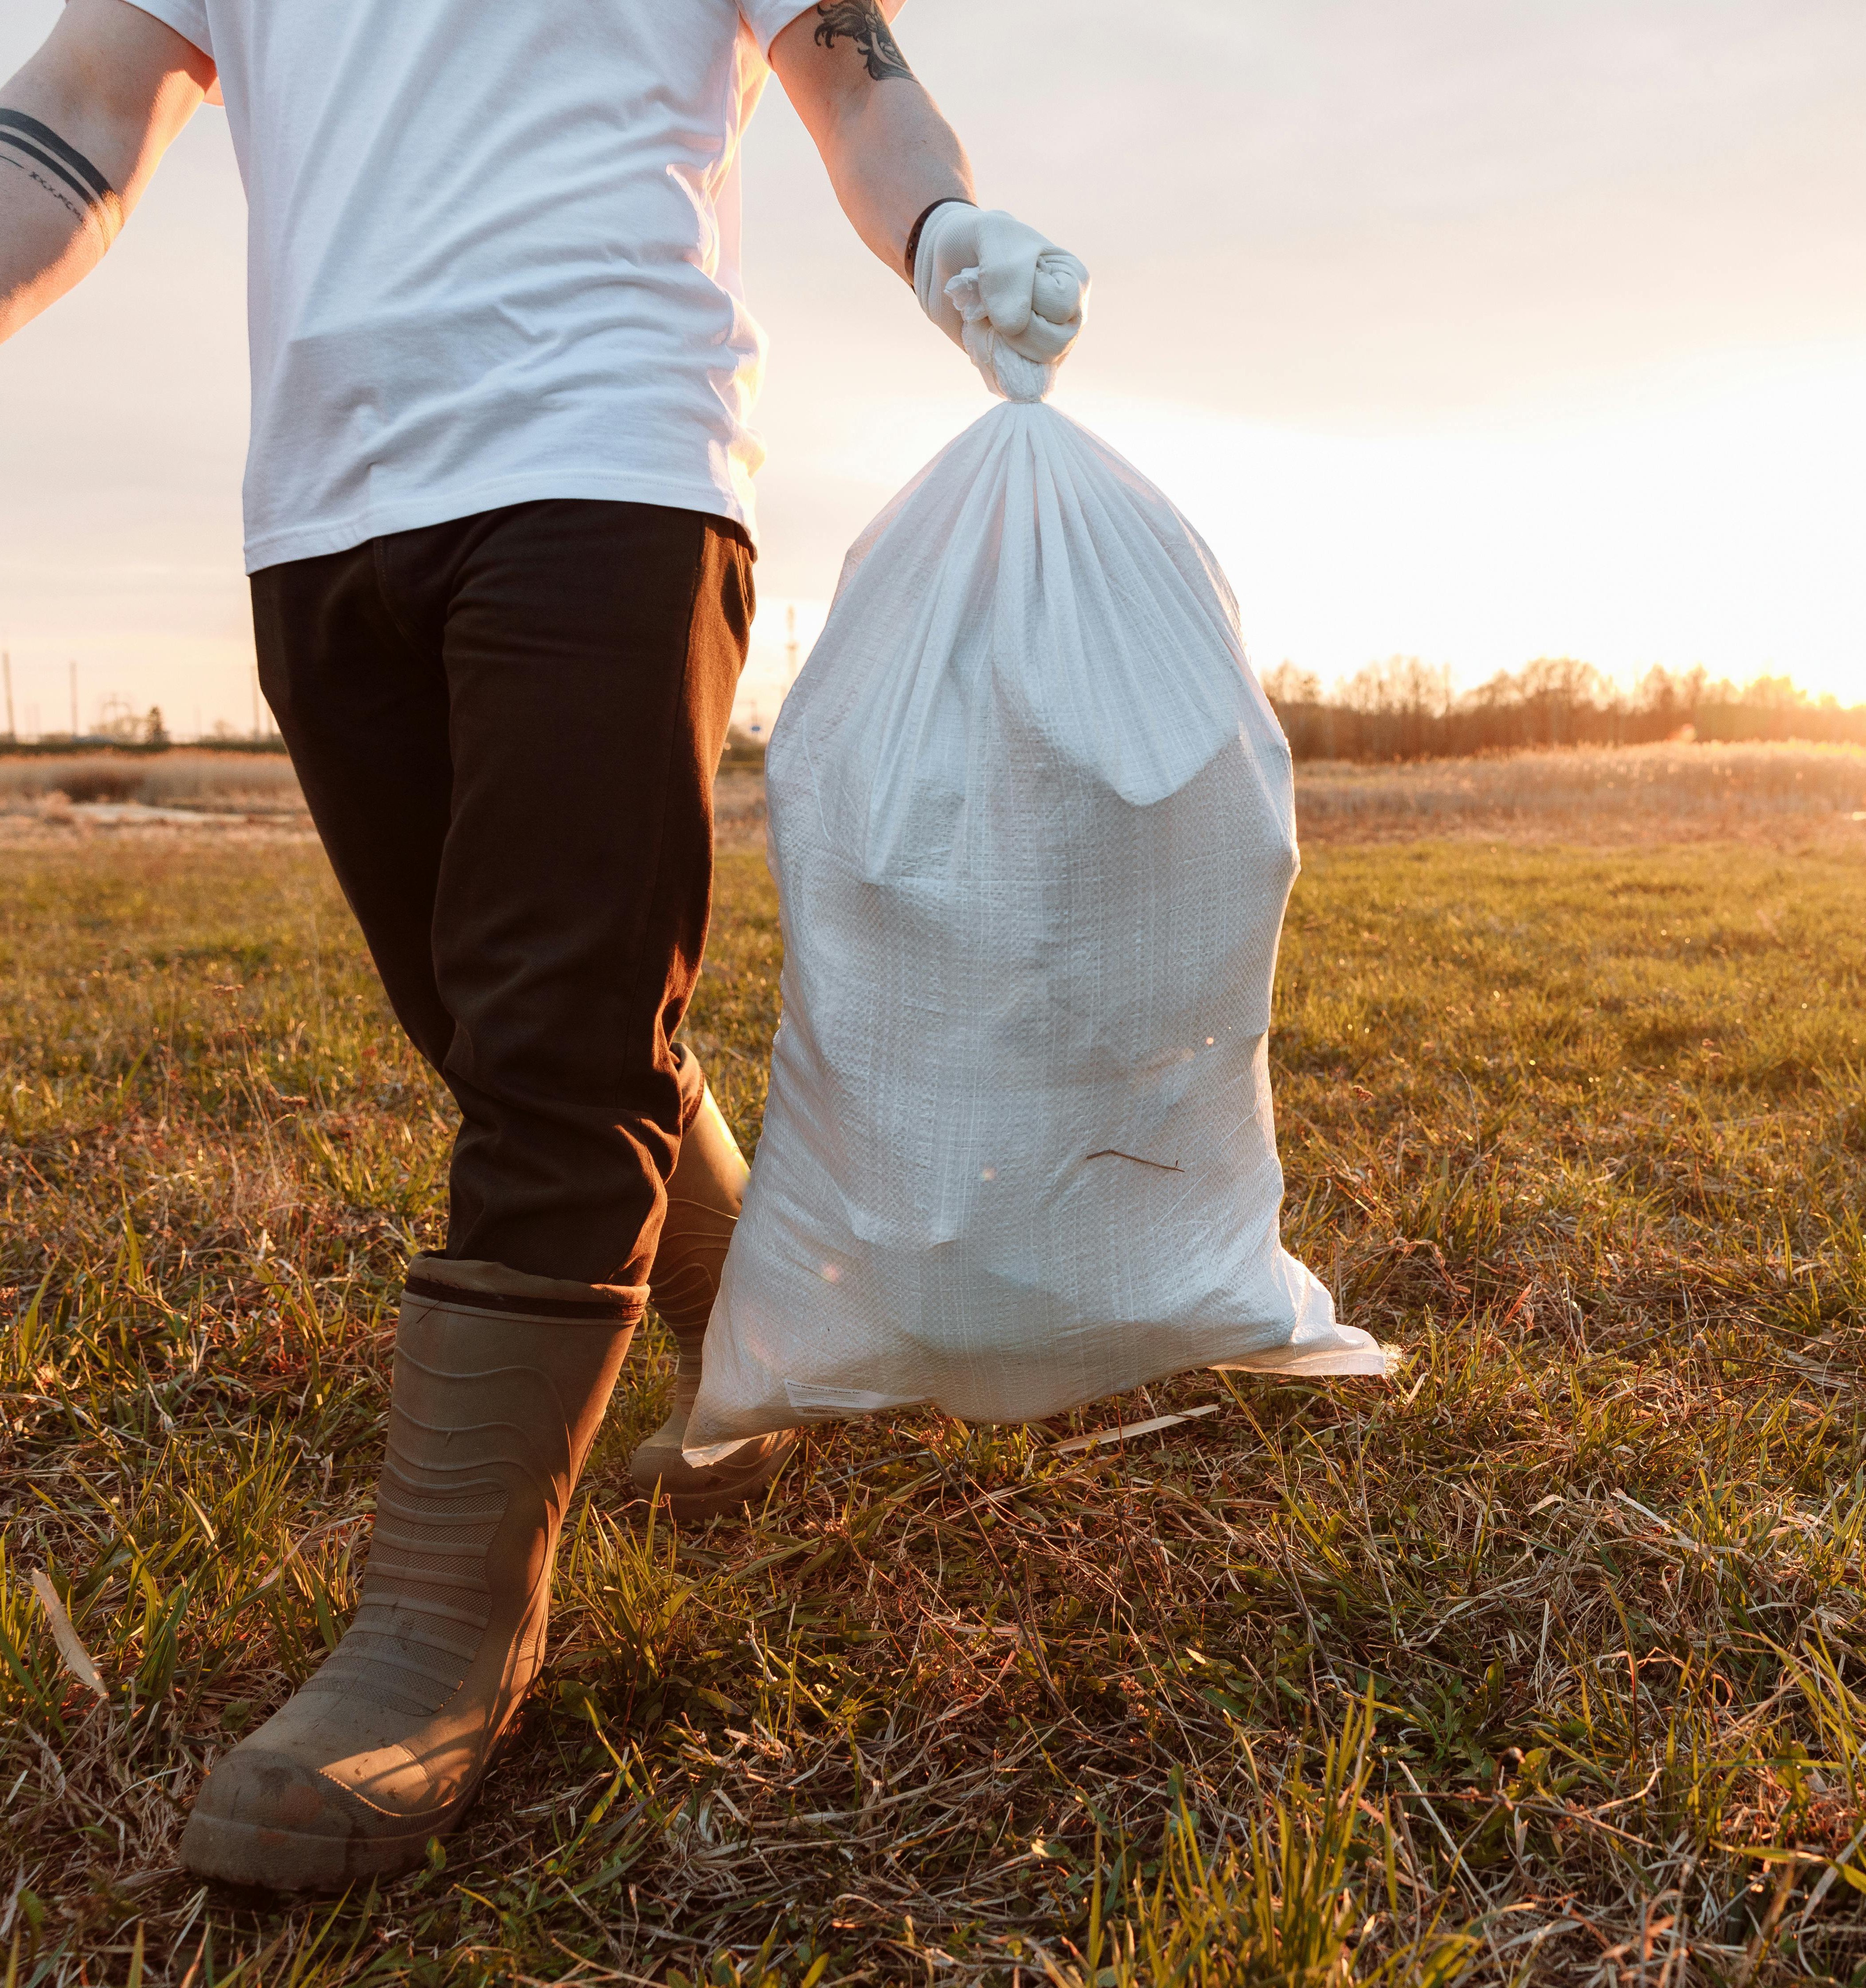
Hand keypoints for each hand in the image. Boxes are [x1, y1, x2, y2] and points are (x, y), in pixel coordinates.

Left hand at [913, 203, 1088, 398]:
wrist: (948, 259)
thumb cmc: (981, 240)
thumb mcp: (992, 237)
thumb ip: (1005, 274)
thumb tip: (1014, 326)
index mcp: (1074, 282)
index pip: (1062, 309)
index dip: (1027, 298)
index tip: (1004, 274)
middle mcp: (1067, 319)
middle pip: (1054, 346)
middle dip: (1012, 328)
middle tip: (988, 300)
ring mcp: (1043, 345)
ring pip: (1032, 368)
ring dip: (998, 343)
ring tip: (983, 314)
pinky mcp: (1017, 364)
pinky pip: (1007, 381)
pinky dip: (986, 361)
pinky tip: (977, 333)